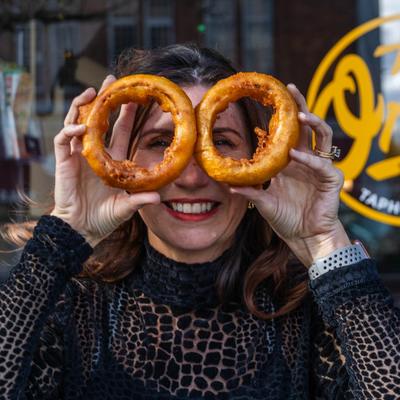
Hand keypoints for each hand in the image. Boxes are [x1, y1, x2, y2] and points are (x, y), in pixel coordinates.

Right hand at [50, 75, 159, 246]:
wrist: (82, 229)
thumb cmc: (104, 217)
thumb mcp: (126, 206)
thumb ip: (140, 200)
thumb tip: (159, 197)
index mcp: (110, 159)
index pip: (119, 131)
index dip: (126, 115)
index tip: (135, 98)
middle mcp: (94, 153)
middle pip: (99, 119)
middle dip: (105, 99)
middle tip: (112, 80)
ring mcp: (78, 156)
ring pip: (77, 123)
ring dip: (83, 106)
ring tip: (93, 91)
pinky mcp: (64, 162)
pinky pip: (64, 141)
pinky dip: (70, 131)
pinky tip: (80, 126)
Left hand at [230, 84, 349, 265]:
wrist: (305, 237)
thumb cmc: (287, 218)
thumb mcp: (263, 202)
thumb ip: (249, 191)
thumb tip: (225, 184)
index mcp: (291, 161)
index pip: (289, 132)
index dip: (282, 116)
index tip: (271, 99)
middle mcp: (307, 160)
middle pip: (307, 126)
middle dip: (301, 106)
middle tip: (291, 89)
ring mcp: (321, 168)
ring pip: (323, 137)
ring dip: (313, 123)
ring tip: (300, 114)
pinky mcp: (331, 180)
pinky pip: (322, 165)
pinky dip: (309, 160)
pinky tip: (294, 156)